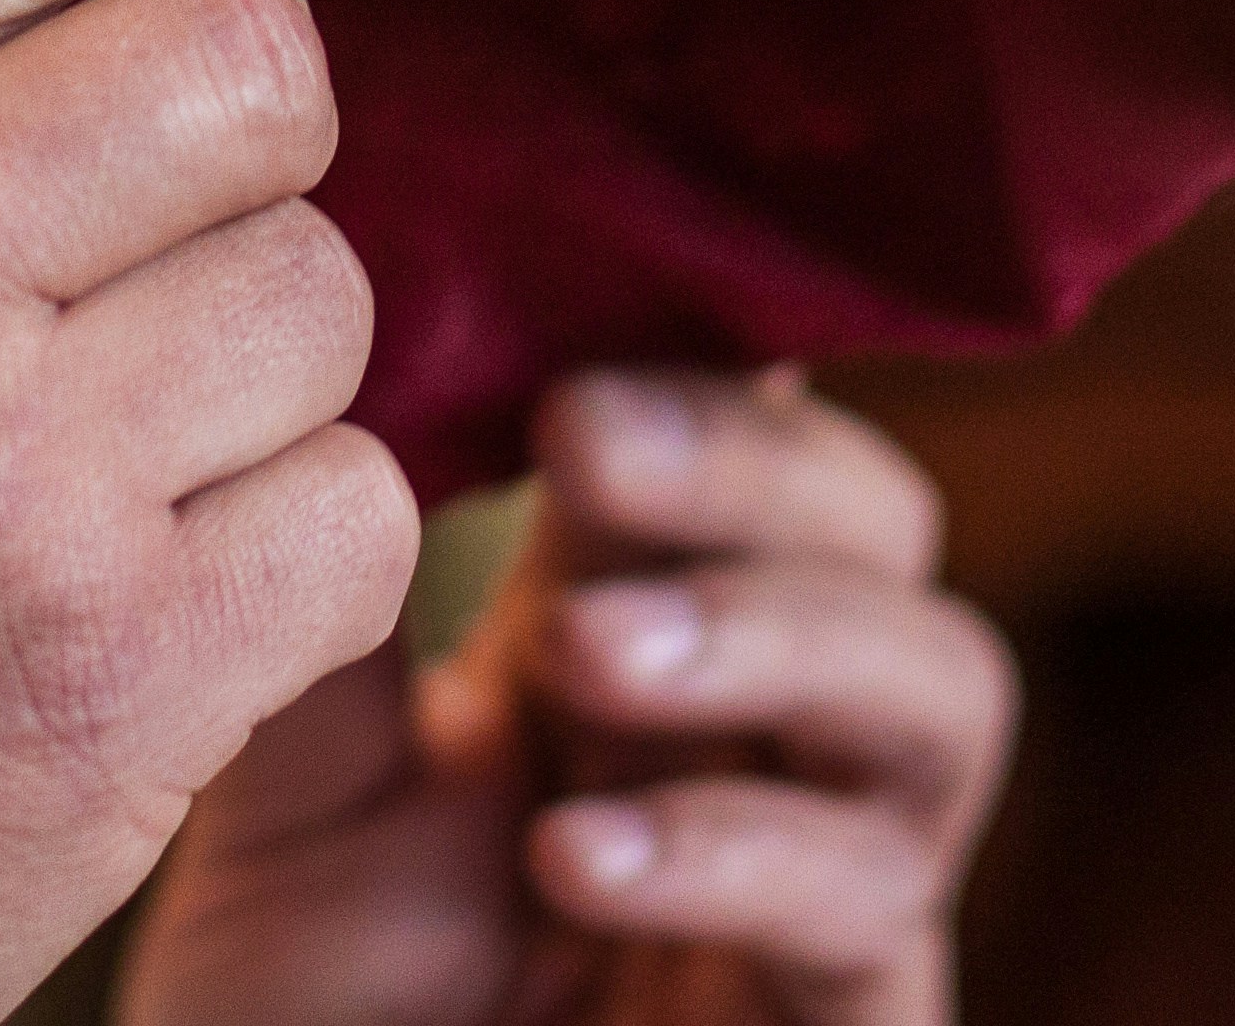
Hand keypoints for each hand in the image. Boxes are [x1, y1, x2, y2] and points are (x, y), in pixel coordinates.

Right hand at [0, 0, 471, 1025]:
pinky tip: (137, 581)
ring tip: (82, 432)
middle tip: (116, 218)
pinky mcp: (117, 684)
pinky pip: (353, 513)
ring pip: (320, 286)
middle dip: (221, 125)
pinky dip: (285, 542)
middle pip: (251, 59)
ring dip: (246, 347)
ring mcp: (1, 475)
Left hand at [118, 368, 1013, 1025]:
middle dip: (745, 457)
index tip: (565, 283)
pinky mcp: (855, 1020)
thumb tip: (330, 356)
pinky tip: (582, 853)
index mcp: (640, 616)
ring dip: (772, 633)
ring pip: (941, 687)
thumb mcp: (294, 772)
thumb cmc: (308, 1001)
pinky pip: (869, 905)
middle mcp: (764, 726)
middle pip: (878, 518)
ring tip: (579, 647)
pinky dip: (734, 854)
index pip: (744, 418)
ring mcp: (830, 876)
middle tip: (578, 428)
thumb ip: (330, 589)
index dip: (693, 336)